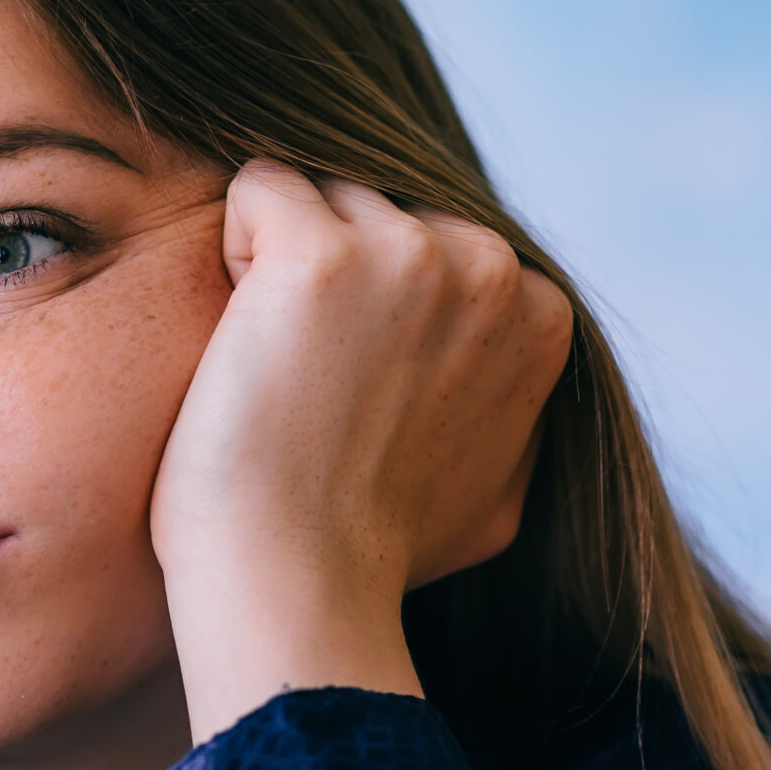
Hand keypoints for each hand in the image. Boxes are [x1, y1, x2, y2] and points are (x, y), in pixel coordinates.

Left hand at [151, 162, 573, 742]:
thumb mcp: (495, 483)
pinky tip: (242, 341)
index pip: (430, 242)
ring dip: (275, 264)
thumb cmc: (372, 553)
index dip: (373, 314)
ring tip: (276, 369)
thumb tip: (496, 372)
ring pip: (320, 193)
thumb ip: (504, 402)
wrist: (296, 583)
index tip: (358, 397)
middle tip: (306, 385)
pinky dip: (230, 248)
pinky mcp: (322, 255)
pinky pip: (258, 186)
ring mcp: (411, 253)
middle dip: (328, 276)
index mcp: (541, 312)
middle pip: (375, 206)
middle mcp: (491, 268)